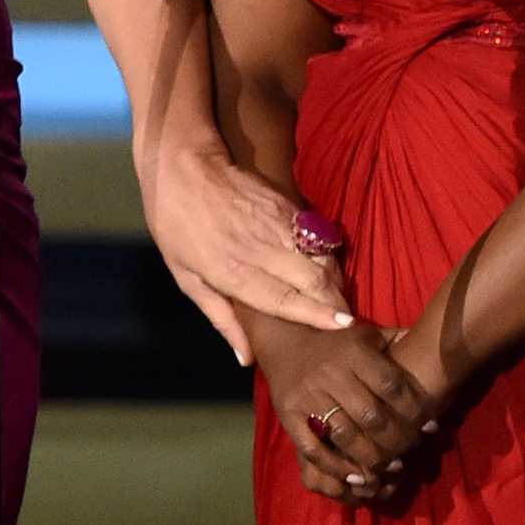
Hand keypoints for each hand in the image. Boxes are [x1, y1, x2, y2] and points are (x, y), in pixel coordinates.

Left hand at [141, 143, 353, 361]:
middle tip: (348, 318)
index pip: (284, 298)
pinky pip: (316, 232)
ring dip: (336, 277)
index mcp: (232, 271)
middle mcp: (259, 249)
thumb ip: (221, 318)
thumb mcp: (187, 278)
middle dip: (336, 300)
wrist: (182, 167)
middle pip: (312, 278)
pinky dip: (328, 250)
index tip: (345, 325)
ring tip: (339, 296)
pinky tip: (329, 265)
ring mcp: (274, 223)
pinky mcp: (284, 203)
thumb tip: (246, 358)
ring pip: (320, 254)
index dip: (317, 314)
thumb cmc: (176, 226)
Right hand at [250, 314, 434, 505]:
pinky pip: (314, 448)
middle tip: (413, 449)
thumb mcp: (365, 335)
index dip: (415, 409)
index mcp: (353, 353)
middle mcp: (331, 374)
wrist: (284, 342)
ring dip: (375, 458)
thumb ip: (397, 340)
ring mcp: (308, 396)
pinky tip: (357, 476)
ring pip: (347, 436)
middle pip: (372, 416)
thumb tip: (436, 340)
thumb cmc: (335, 344)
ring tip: (394, 467)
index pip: (392, 385)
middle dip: (399, 438)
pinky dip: (337, 467)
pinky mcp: (289, 415)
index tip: (430, 427)